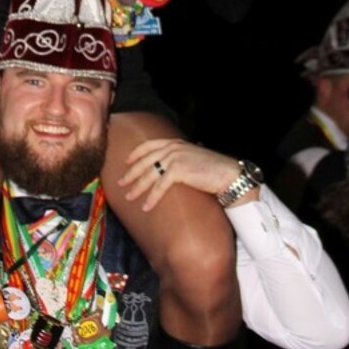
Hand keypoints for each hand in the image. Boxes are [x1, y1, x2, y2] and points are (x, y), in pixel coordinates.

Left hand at [119, 137, 241, 211]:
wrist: (227, 173)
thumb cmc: (213, 168)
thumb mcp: (193, 157)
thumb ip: (180, 158)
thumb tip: (170, 167)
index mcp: (175, 142)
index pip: (150, 145)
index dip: (136, 153)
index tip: (126, 161)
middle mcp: (173, 147)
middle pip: (145, 161)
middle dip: (131, 173)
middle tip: (120, 183)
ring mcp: (175, 157)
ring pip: (149, 174)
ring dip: (137, 187)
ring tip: (129, 197)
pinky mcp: (178, 170)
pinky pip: (159, 186)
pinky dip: (151, 197)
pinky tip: (146, 206)